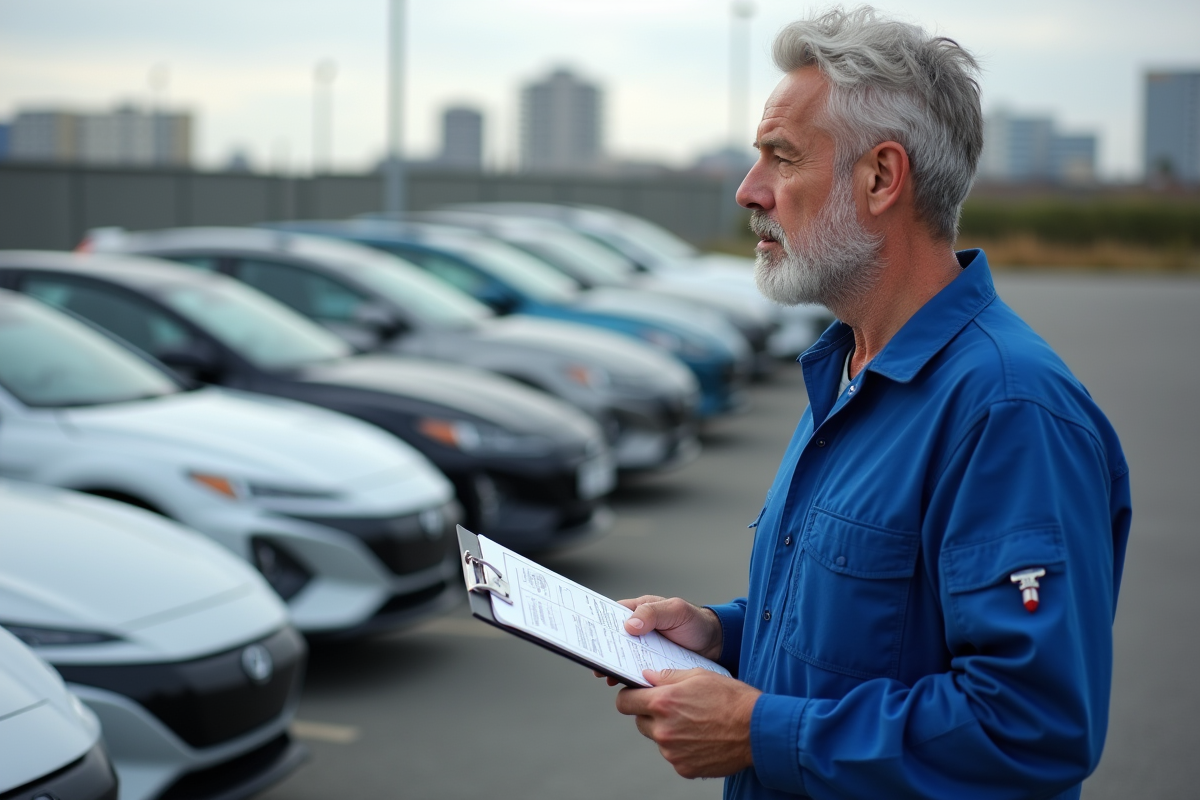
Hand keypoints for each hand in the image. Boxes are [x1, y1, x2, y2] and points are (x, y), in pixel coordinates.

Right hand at [592, 595, 722, 684]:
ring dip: (612, 665)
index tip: (588, 632)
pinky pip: (634, 671)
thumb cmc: (695, 622)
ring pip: (621, 656)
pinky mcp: (650, 666)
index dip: (597, 623)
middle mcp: (637, 630)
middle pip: (613, 638)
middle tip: (594, 659)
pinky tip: (622, 683)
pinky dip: (627, 676)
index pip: (611, 615)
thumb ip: (652, 614)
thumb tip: (629, 625)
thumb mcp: (675, 611)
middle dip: (602, 648)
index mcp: (639, 611)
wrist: (716, 645)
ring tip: (604, 674)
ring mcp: (643, 649)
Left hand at [616, 667, 759, 778]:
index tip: (636, 695)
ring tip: (694, 722)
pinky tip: (701, 737)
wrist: (758, 730)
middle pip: (640, 721)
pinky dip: (682, 748)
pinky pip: (673, 755)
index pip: (625, 702)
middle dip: (651, 713)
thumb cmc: (732, 700)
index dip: (629, 696)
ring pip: (657, 739)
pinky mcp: (684, 768)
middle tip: (674, 708)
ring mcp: (672, 752)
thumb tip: (647, 676)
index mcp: (663, 703)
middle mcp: (663, 730)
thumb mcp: (699, 675)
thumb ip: (667, 676)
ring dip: (668, 731)